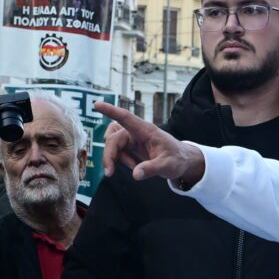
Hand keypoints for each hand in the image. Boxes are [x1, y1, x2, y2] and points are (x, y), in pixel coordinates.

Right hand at [91, 102, 205, 187]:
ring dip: (114, 156)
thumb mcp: (168, 166)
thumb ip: (152, 169)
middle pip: (114, 137)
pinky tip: (133, 166)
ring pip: (113, 143)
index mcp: (146, 130)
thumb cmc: (177, 159)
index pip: (126, 117)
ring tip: (131, 167)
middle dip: (109, 154)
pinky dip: (120, 159)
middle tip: (110, 172)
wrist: (182, 161)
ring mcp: (133, 138)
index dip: (111, 111)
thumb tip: (135, 174)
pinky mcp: (131, 145)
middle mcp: (137, 131)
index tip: (97, 104)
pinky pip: (117, 149)